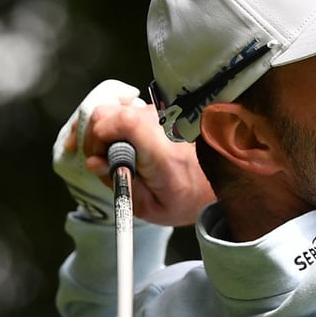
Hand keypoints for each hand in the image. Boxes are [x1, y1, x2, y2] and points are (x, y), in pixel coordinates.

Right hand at [53, 79, 215, 226]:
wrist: (221, 183)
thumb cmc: (187, 199)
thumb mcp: (151, 207)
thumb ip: (119, 185)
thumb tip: (93, 162)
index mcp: (162, 151)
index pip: (121, 121)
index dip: (97, 137)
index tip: (98, 160)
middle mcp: (163, 124)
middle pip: (109, 111)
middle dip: (95, 135)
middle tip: (99, 159)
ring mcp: (162, 113)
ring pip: (116, 109)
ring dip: (107, 131)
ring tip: (111, 155)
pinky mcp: (161, 111)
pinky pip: (129, 111)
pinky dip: (117, 126)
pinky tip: (119, 144)